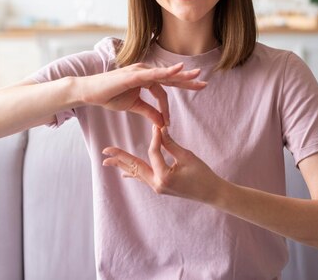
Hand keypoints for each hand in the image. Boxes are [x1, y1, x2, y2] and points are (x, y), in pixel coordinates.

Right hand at [79, 62, 205, 126]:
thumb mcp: (133, 106)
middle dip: (188, 81)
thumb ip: (149, 111)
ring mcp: (140, 71)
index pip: (164, 89)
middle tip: (204, 83)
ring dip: (182, 75)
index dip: (168, 106)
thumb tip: (162, 121)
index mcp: (145, 79)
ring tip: (197, 75)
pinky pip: (154, 74)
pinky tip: (179, 70)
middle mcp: (145, 72)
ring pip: (165, 74)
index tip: (169, 122)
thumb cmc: (109, 96)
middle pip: (170, 77)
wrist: (90, 92)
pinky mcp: (134, 74)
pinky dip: (167, 72)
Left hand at [102, 125, 223, 203]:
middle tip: (105, 151)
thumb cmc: (203, 174)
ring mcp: (157, 188)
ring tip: (107, 162)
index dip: (156, 137)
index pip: (153, 152)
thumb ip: (170, 144)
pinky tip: (124, 173)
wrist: (212, 193)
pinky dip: (133, 174)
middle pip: (135, 167)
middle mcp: (157, 185)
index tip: (158, 124)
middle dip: (119, 158)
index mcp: (164, 177)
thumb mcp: (187, 156)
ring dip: (123, 165)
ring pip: (137, 174)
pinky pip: (143, 179)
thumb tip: (158, 129)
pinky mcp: (160, 187)